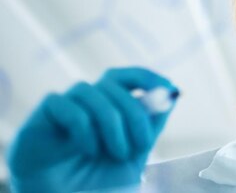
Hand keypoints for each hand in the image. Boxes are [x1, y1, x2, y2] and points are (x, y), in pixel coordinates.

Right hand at [6, 67, 178, 192]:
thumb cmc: (100, 180)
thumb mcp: (135, 153)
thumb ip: (152, 123)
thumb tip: (173, 93)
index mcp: (111, 105)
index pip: (128, 76)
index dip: (148, 76)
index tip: (167, 87)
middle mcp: (88, 100)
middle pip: (113, 82)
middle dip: (134, 113)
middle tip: (141, 145)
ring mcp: (65, 106)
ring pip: (91, 92)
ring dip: (110, 123)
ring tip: (116, 154)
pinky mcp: (42, 117)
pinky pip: (65, 105)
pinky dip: (83, 128)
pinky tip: (88, 150)